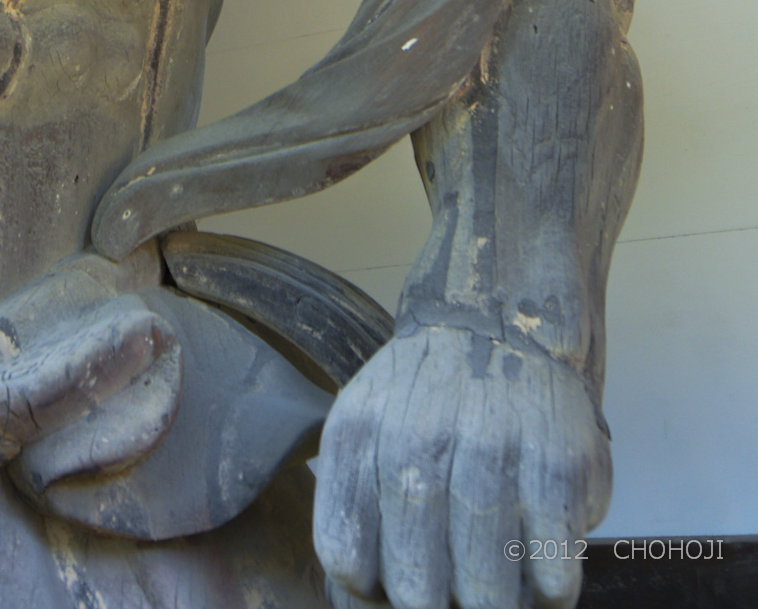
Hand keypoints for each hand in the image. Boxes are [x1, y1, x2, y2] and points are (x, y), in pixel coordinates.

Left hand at [314, 324, 608, 608]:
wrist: (498, 321)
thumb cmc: (425, 394)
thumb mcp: (364, 425)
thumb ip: (352, 504)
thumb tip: (358, 597)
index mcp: (359, 438)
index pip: (346, 560)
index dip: (371, 592)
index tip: (394, 582)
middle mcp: (416, 446)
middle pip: (416, 593)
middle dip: (435, 604)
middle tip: (453, 585)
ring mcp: (489, 458)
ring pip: (486, 599)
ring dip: (494, 603)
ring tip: (496, 575)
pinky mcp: (556, 471)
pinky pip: (551, 579)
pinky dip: (547, 590)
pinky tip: (536, 561)